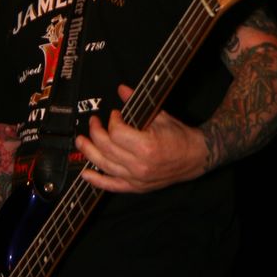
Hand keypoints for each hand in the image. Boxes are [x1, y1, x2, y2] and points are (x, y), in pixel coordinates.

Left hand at [75, 85, 206, 192]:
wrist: (195, 157)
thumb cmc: (179, 136)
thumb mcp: (160, 116)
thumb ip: (138, 102)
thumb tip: (122, 89)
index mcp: (147, 146)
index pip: (116, 132)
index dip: (112, 120)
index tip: (115, 114)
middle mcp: (140, 165)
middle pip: (106, 148)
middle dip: (96, 132)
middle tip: (93, 122)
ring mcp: (137, 178)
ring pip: (104, 165)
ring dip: (89, 151)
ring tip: (81, 140)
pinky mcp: (136, 187)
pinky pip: (112, 186)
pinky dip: (96, 180)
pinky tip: (86, 173)